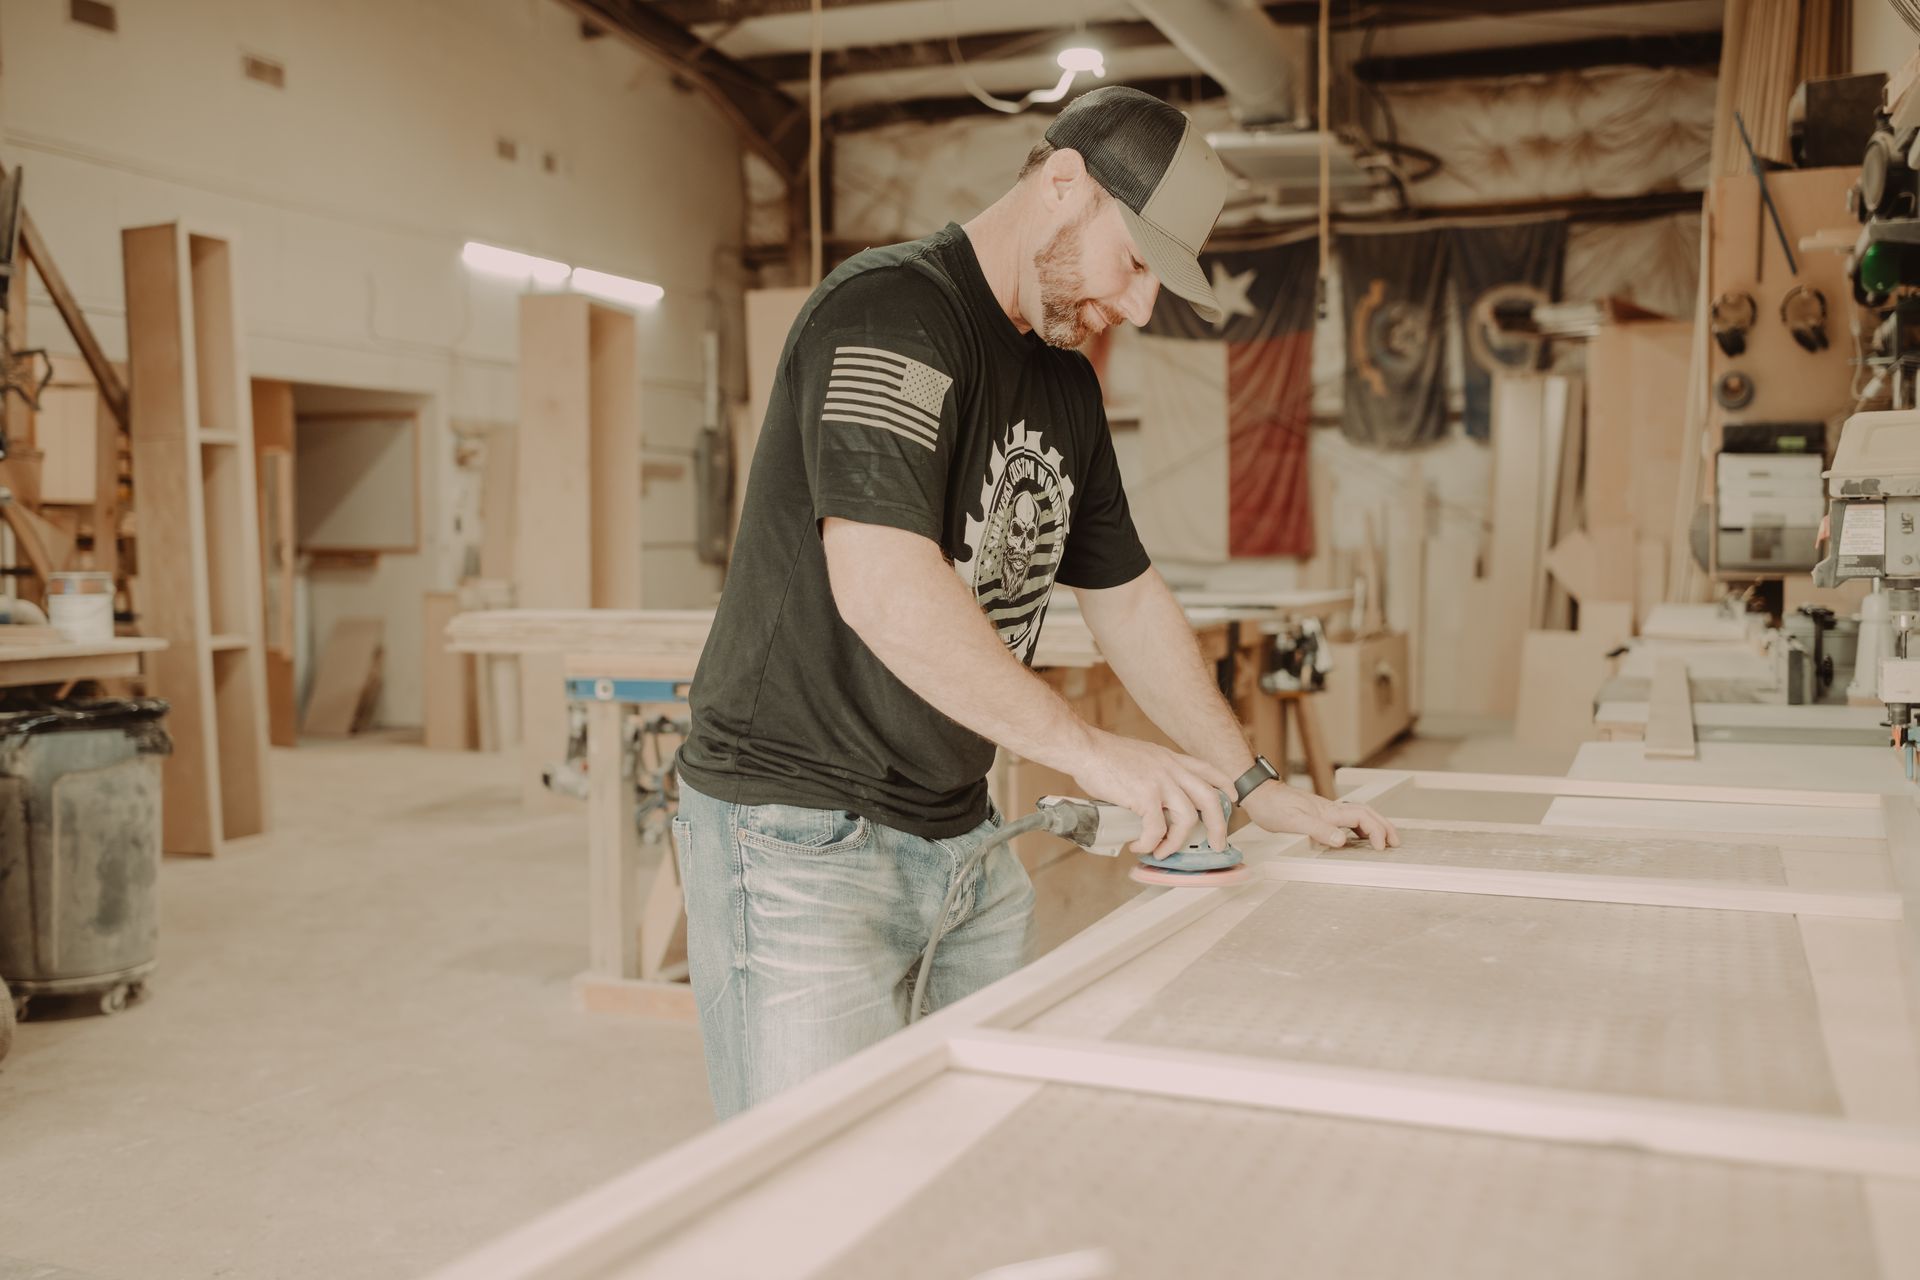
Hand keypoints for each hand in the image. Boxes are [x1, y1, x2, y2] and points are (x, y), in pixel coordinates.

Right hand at [1065, 727, 1233, 858]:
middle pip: (1210, 798)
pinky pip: (1157, 829)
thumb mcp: (1140, 757)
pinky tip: (1139, 846)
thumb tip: (1151, 799)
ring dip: (1177, 842)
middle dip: (1219, 825)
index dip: (1225, 786)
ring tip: (1163, 852)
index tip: (1231, 800)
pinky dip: (1150, 844)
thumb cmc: (1103, 754)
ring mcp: (1160, 782)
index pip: (1208, 770)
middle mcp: (1171, 769)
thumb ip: (1153, 773)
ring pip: (1187, 818)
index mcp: (1170, 759)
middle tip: (1217, 843)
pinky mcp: (1144, 795)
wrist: (1084, 749)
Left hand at [1240, 780, 1398, 850]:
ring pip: (1356, 816)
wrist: (1258, 793)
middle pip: (1365, 813)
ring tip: (1382, 841)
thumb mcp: (1294, 821)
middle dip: (1383, 826)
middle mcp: (1330, 809)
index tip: (1382, 847)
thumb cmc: (1272, 807)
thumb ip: (1319, 830)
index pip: (1361, 817)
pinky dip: (1355, 828)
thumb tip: (1342, 841)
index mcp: (1328, 811)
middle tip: (1396, 842)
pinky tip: (1352, 838)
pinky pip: (1343, 820)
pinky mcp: (1316, 813)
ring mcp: (1324, 810)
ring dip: (1372, 827)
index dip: (1376, 831)